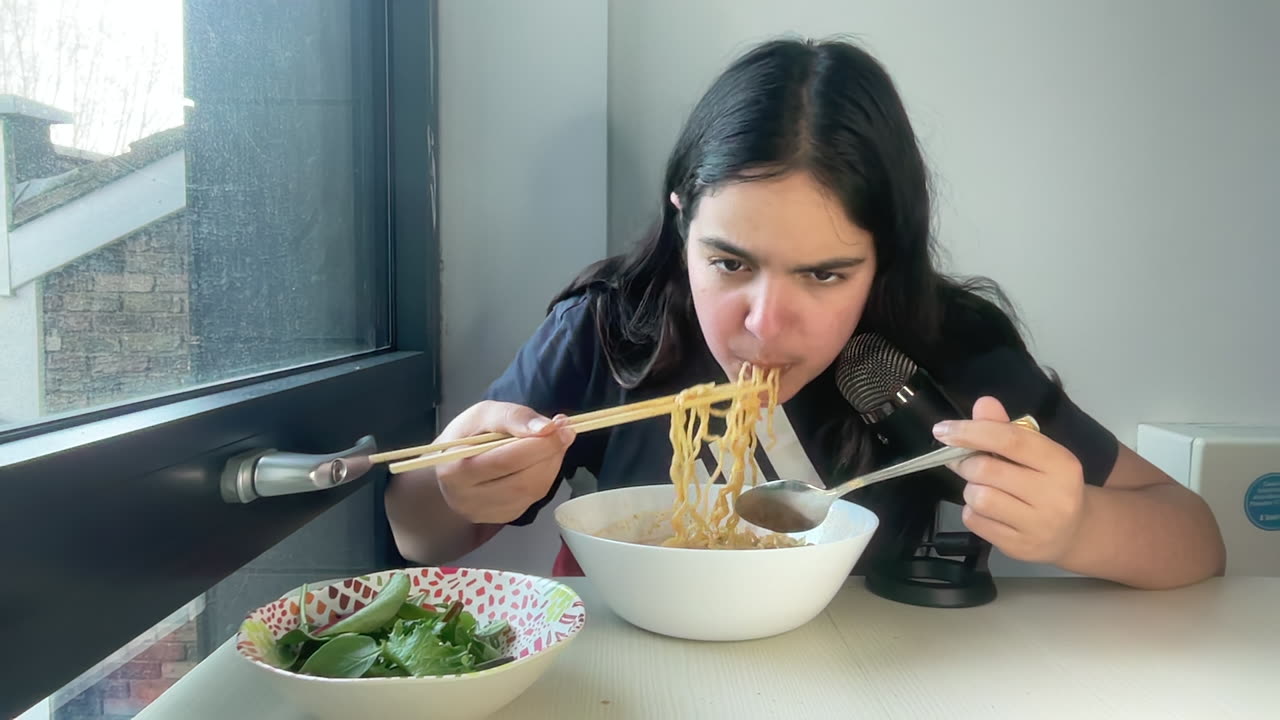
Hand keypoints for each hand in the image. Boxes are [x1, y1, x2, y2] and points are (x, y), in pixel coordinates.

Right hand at [433, 401, 575, 523]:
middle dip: (550, 454)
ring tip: (556, 443)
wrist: (450, 466)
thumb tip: (546, 428)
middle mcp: (467, 499)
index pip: (505, 461)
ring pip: (532, 493)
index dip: (538, 444)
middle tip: (566, 432)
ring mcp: (485, 513)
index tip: (560, 426)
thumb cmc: (465, 437)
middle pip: (522, 481)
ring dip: (552, 465)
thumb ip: (513, 416)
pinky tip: (543, 460)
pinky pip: (532, 499)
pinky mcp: (500, 518)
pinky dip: (545, 476)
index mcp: (455, 471)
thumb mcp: (483, 414)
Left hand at [932, 396, 1085, 563]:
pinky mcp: (1020, 546)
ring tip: (983, 488)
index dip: (972, 431)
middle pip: (987, 470)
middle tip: (966, 462)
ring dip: (970, 489)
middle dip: (967, 463)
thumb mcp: (1036, 452)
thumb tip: (983, 403)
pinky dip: (972, 512)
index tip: (943, 430)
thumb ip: (1006, 428)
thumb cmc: (1049, 483)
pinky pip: (975, 522)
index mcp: (1061, 463)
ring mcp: (1038, 525)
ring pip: (979, 497)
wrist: (1074, 531)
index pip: (1011, 440)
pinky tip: (989, 511)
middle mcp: (1054, 495)